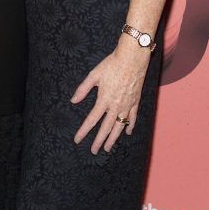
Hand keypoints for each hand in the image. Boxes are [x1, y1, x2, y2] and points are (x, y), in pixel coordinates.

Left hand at [71, 39, 149, 153]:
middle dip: (99, 141)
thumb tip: (73, 100)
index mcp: (104, 100)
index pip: (91, 120)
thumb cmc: (112, 64)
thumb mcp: (94, 75)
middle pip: (106, 128)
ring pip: (119, 126)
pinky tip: (127, 133)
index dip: (83, 131)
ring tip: (108, 147)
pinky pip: (133, 117)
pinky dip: (130, 126)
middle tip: (94, 151)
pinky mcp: (135, 101)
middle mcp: (116, 105)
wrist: (132, 58)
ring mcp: (127, 104)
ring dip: (113, 138)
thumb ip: (83, 89)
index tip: (77, 139)